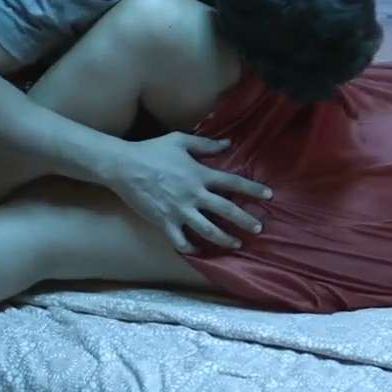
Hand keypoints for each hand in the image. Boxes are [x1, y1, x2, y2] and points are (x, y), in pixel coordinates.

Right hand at [106, 133, 271, 252]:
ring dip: (224, 239)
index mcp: (200, 174)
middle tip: (258, 229)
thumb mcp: (181, 141)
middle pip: (225, 210)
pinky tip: (198, 251)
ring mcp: (179, 211)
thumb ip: (206, 145)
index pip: (232, 183)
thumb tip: (228, 143)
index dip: (252, 189)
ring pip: (207, 230)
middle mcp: (193, 195)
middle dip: (244, 220)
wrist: (123, 166)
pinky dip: (189, 248)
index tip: (269, 196)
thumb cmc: (152, 150)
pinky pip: (180, 240)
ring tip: (237, 244)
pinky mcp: (164, 222)